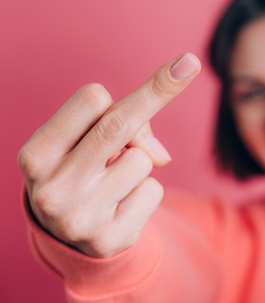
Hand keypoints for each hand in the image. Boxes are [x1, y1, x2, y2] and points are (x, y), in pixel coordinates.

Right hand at [18, 53, 200, 257]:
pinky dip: (145, 192)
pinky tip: (120, 205)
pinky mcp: (110, 239)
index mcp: (36, 156)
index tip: (174, 66)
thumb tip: (159, 156)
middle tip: (190, 62)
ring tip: (111, 181)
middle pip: (118, 125)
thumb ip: (117, 129)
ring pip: (143, 160)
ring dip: (138, 164)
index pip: (92, 100)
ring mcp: (81, 218)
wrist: (67, 237)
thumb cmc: (78, 172)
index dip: (125, 91)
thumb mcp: (79, 146)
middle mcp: (52, 189)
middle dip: (158, 90)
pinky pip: (153, 191)